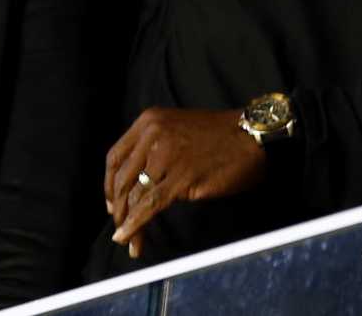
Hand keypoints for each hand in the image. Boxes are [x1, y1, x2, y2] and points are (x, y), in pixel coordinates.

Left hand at [105, 108, 268, 258]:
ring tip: (130, 241)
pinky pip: (150, 206)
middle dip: (118, 208)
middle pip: (122, 179)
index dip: (109, 184)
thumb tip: (137, 181)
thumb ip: (155, 147)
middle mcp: (153, 135)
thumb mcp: (177, 128)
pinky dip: (137, 225)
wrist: (251, 135)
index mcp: (149, 121)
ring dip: (127, 222)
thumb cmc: (220, 135)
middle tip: (121, 227)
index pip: (115, 157)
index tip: (111, 202)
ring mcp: (166, 156)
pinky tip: (131, 237)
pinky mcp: (181, 177)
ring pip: (135, 195)